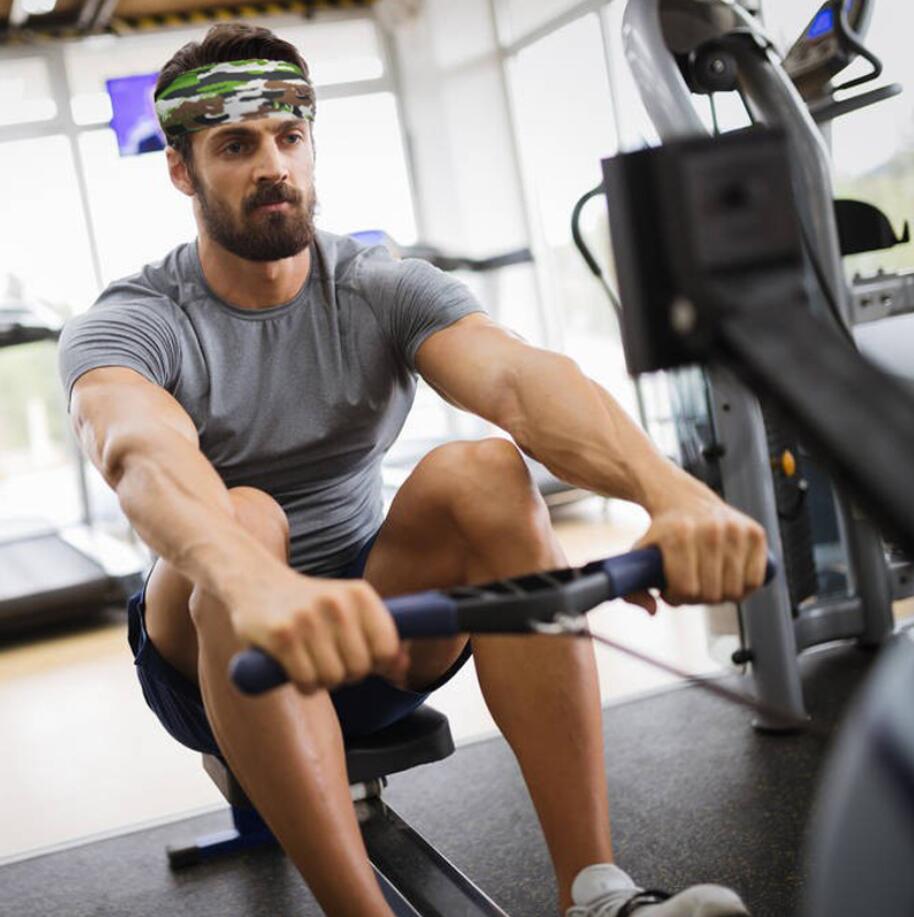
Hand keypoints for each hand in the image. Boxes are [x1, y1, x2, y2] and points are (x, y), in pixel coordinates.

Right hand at [230, 571, 409, 693]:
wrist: (256, 581)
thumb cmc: (311, 604)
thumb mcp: (349, 610)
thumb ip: (379, 638)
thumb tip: (404, 669)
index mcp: (361, 594)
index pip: (388, 648)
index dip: (376, 663)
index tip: (360, 657)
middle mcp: (337, 603)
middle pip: (360, 668)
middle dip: (346, 674)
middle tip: (329, 659)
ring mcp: (309, 618)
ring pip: (333, 678)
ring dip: (322, 681)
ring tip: (311, 661)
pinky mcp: (282, 636)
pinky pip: (307, 682)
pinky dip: (304, 685)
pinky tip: (295, 668)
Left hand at [629, 481, 768, 613]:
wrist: (685, 499)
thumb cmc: (663, 533)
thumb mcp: (640, 554)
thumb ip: (634, 587)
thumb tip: (653, 610)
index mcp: (679, 535)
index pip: (686, 590)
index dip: (676, 598)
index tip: (669, 590)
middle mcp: (710, 530)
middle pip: (711, 594)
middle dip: (697, 598)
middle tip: (689, 586)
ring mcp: (736, 530)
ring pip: (734, 591)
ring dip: (720, 595)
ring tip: (706, 582)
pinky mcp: (756, 533)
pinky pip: (755, 580)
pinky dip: (742, 588)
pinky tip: (726, 578)